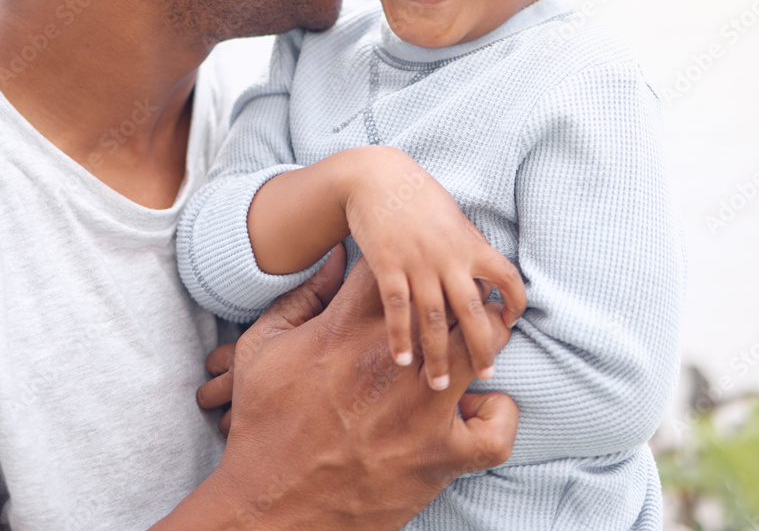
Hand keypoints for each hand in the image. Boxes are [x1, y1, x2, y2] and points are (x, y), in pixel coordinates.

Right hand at [192, 247, 516, 529]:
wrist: (268, 503)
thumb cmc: (262, 423)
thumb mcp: (263, 346)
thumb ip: (303, 296)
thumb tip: (338, 256)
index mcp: (347, 327)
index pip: (396, 267)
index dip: (410, 263)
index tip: (413, 273)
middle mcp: (390, 360)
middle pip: (449, 297)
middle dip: (456, 293)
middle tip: (454, 303)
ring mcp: (421, 410)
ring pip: (481, 348)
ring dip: (482, 343)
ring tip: (471, 350)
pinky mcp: (441, 457)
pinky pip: (495, 430)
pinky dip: (495, 417)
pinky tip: (475, 411)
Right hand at [344, 147, 525, 390]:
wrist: (374, 176)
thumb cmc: (415, 195)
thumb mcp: (451, 215)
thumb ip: (468, 246)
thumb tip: (485, 275)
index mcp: (469, 243)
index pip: (507, 276)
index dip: (515, 301)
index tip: (509, 322)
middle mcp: (448, 256)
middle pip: (472, 311)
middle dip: (481, 347)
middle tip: (486, 374)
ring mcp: (417, 262)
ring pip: (435, 319)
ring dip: (438, 354)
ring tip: (438, 382)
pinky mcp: (388, 265)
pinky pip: (398, 309)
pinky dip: (400, 337)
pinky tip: (402, 359)